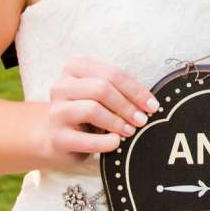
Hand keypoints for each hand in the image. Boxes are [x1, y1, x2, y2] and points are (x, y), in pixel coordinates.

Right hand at [36, 56, 162, 161]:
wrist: (59, 138)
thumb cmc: (88, 112)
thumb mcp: (102, 95)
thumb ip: (120, 92)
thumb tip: (149, 105)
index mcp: (75, 67)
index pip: (112, 73)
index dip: (136, 90)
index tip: (152, 106)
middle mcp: (61, 86)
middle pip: (101, 88)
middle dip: (127, 105)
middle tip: (142, 120)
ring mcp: (56, 111)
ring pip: (92, 109)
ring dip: (117, 122)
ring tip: (130, 131)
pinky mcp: (57, 137)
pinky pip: (86, 139)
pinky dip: (106, 142)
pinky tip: (115, 143)